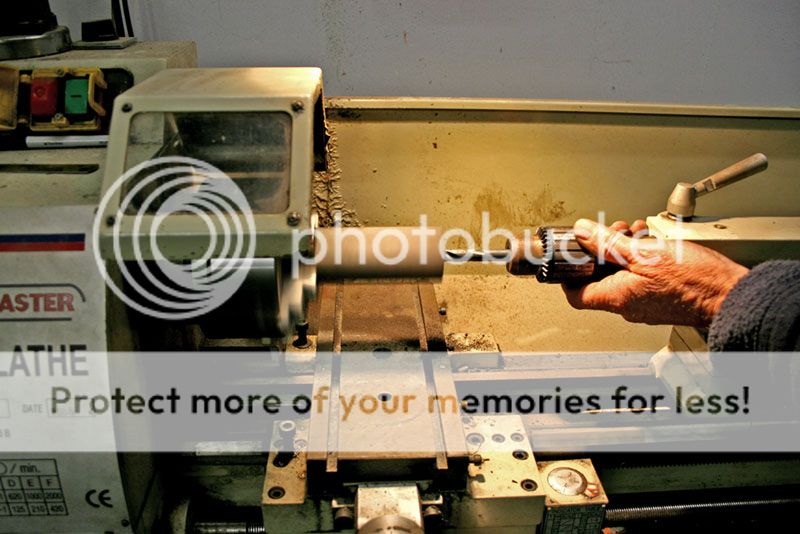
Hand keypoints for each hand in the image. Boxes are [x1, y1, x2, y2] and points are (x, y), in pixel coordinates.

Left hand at [562, 219, 748, 326]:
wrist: (731, 295)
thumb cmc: (695, 280)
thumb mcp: (645, 253)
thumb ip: (608, 243)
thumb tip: (582, 232)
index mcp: (618, 297)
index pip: (577, 295)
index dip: (569, 275)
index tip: (572, 256)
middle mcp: (628, 305)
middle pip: (599, 279)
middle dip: (601, 251)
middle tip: (612, 231)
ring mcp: (645, 303)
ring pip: (621, 275)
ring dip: (622, 250)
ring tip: (634, 231)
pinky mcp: (661, 297)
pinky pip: (640, 278)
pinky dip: (640, 258)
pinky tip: (650, 241)